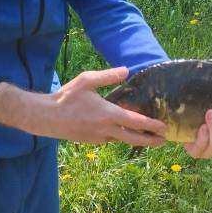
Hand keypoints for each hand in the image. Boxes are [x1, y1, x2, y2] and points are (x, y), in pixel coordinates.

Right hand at [0, 67, 166, 147]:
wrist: (47, 117)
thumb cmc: (66, 97)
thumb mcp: (87, 80)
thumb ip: (108, 76)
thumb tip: (126, 71)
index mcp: (108, 114)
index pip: (137, 123)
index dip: (152, 126)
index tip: (164, 128)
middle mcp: (107, 130)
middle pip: (134, 139)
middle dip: (151, 141)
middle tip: (163, 140)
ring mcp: (99, 138)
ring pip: (122, 139)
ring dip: (135, 138)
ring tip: (148, 135)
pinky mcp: (92, 141)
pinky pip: (110, 139)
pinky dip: (120, 136)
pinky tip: (122, 129)